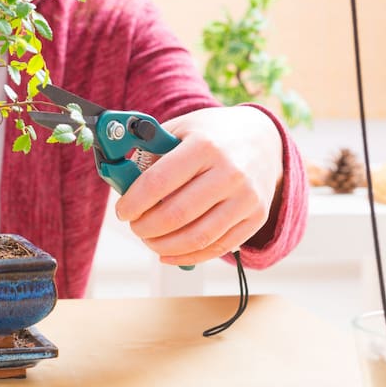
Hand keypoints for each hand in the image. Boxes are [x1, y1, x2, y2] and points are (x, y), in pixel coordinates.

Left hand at [114, 106, 282, 265]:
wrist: (263, 138)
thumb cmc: (211, 134)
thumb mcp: (181, 130)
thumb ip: (152, 152)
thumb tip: (122, 182)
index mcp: (205, 145)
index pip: (159, 182)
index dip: (134, 202)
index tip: (122, 211)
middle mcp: (230, 171)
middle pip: (177, 214)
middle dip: (146, 227)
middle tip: (135, 226)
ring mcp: (246, 197)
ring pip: (197, 237)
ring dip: (164, 246)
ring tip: (149, 240)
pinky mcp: (257, 217)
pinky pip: (217, 248)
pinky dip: (188, 256)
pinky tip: (168, 253)